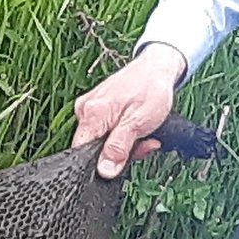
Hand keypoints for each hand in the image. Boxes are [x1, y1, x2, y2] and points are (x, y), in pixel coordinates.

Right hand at [74, 44, 185, 177]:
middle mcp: (84, 109)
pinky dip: (121, 134)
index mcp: (91, 114)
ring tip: (143, 133)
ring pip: (100, 141)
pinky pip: (104, 130)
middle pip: (92, 148)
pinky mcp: (96, 107)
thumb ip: (119, 148)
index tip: (121, 161)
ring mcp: (89, 107)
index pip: (81, 151)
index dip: (100, 163)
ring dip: (123, 144)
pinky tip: (135, 129)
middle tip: (141, 144)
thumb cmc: (152, 89)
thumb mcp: (138, 123)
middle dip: (119, 153)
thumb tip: (104, 170)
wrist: (157, 67)